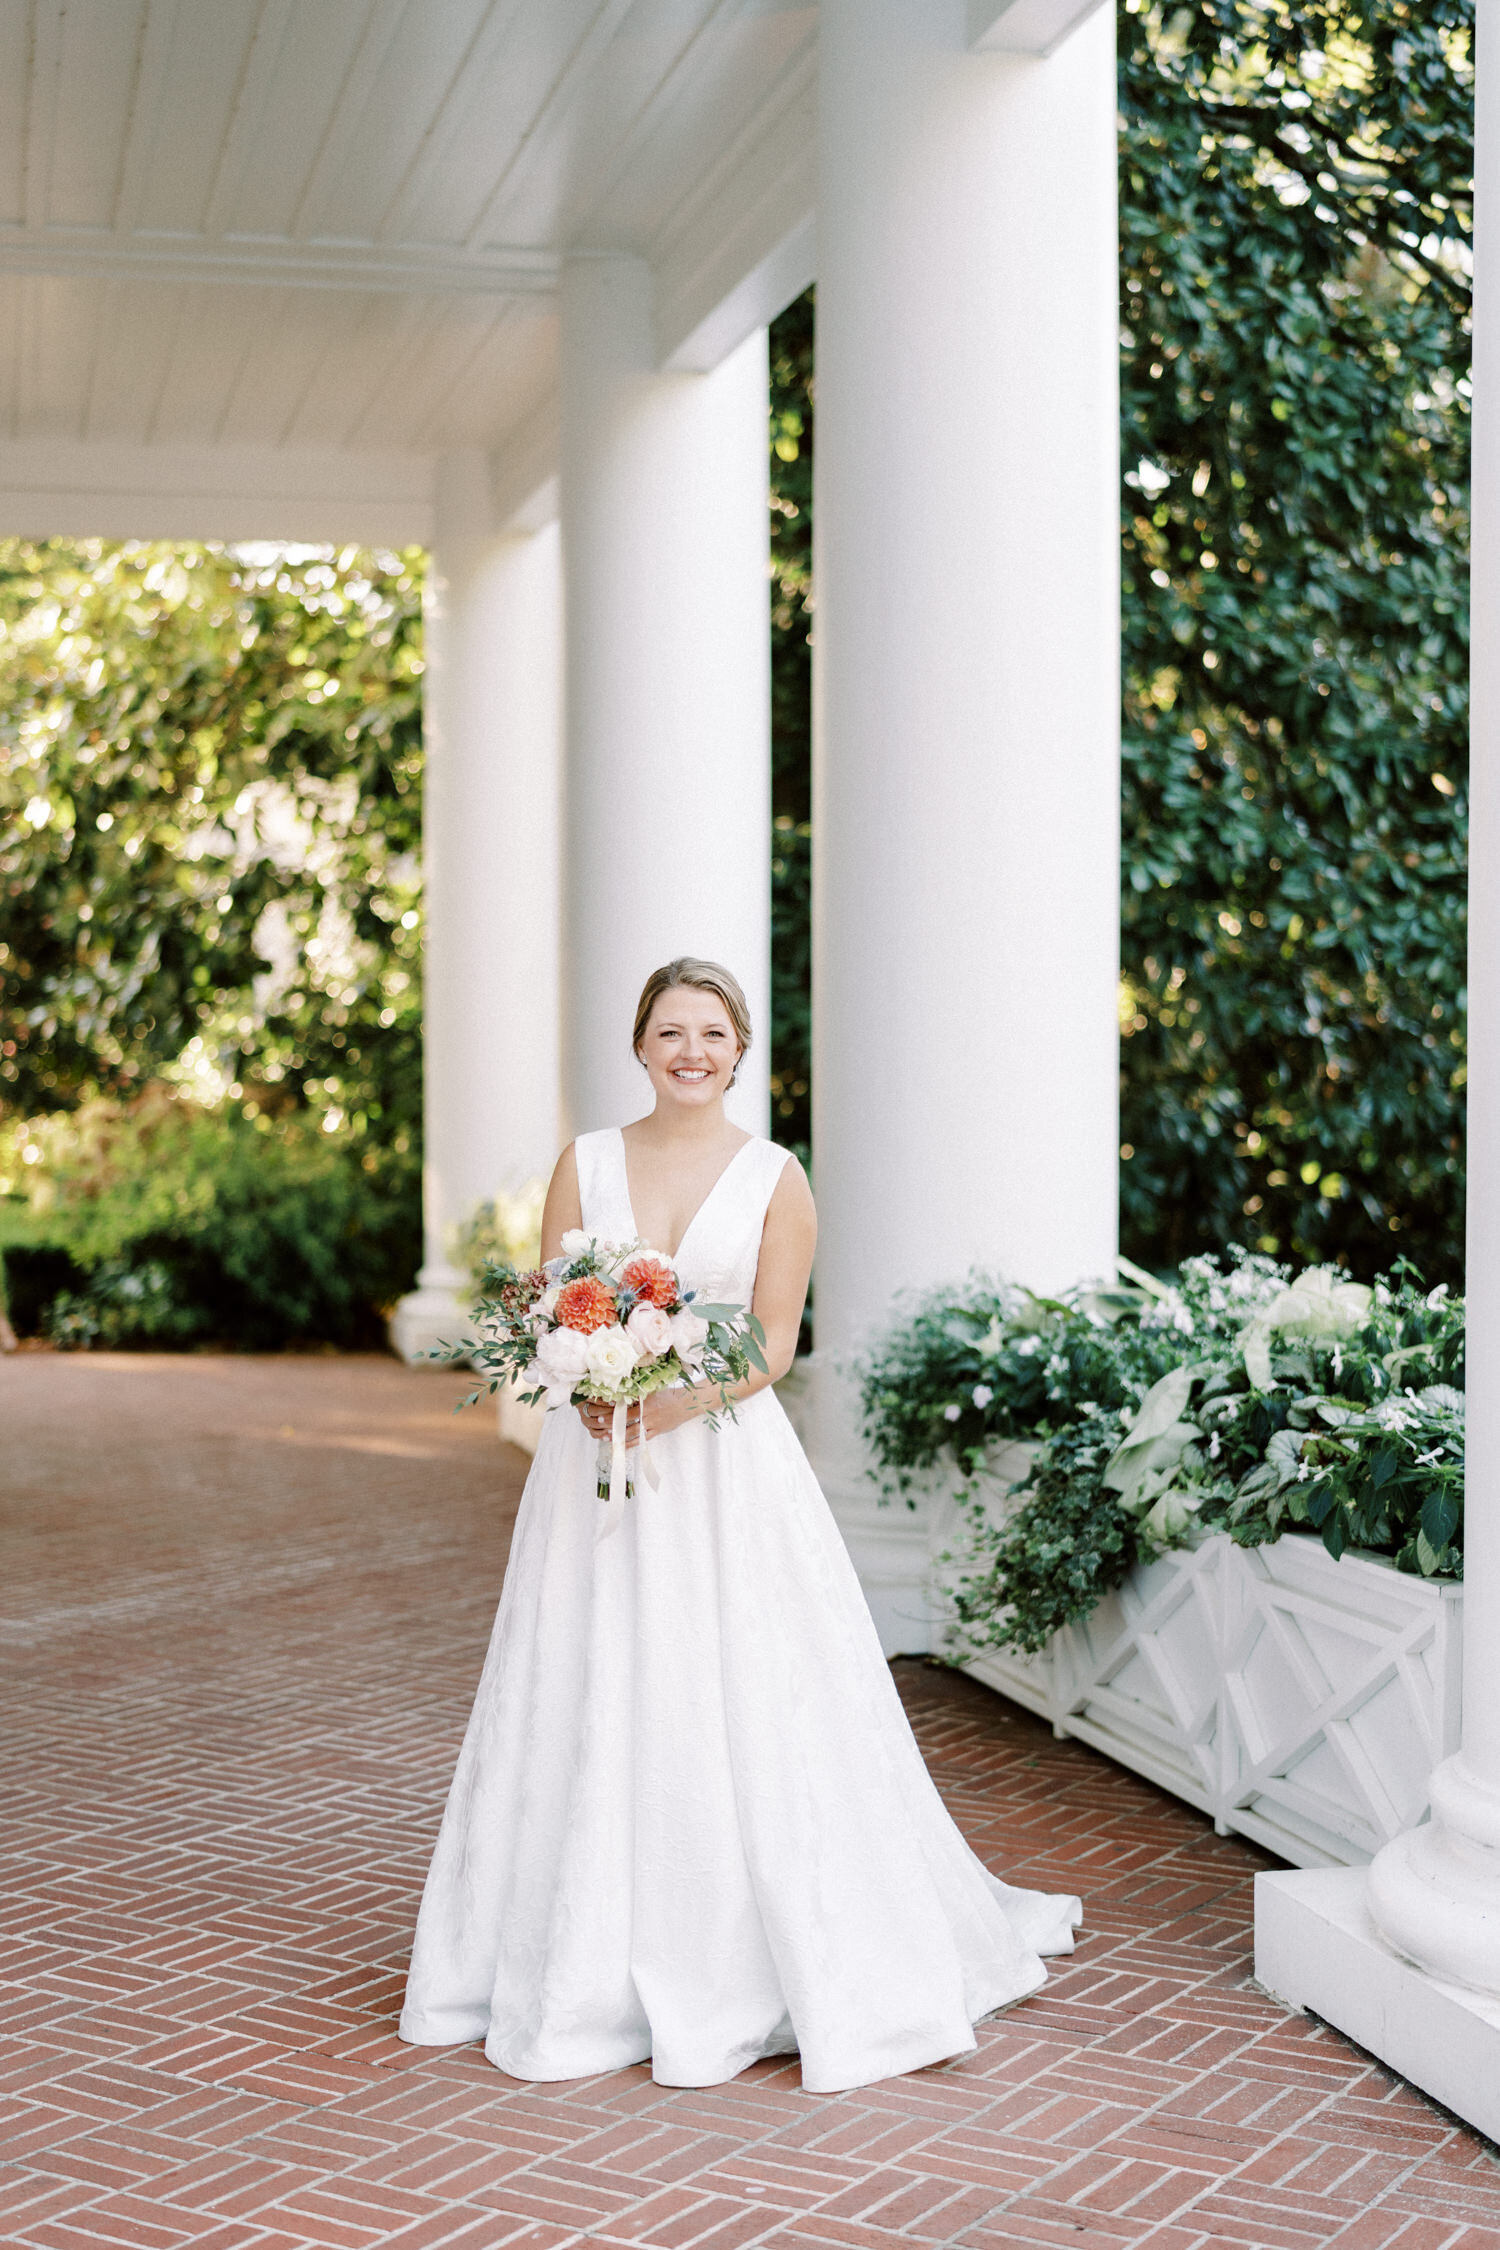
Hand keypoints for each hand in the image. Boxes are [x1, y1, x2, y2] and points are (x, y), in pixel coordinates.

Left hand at [575, 1388, 706, 1443]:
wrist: (687, 1404)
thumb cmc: (669, 1395)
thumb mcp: (654, 1392)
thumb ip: (639, 1395)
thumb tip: (622, 1394)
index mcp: (646, 1401)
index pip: (626, 1405)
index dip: (613, 1408)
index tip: (602, 1410)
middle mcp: (648, 1413)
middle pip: (626, 1419)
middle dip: (612, 1422)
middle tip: (599, 1423)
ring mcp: (652, 1424)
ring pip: (632, 1431)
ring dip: (619, 1435)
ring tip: (606, 1437)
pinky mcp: (656, 1432)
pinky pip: (641, 1440)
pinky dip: (631, 1443)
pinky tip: (622, 1446)